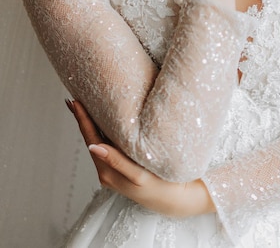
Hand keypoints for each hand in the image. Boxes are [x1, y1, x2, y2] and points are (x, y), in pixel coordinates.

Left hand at [67, 100, 214, 216]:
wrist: (182, 201)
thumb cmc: (163, 188)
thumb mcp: (139, 176)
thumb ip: (117, 161)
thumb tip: (93, 147)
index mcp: (108, 173)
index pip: (91, 140)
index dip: (82, 120)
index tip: (74, 102)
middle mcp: (107, 173)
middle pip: (91, 140)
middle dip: (83, 120)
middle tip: (74, 101)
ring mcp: (115, 172)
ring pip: (99, 143)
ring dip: (92, 126)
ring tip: (86, 108)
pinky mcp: (124, 169)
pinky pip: (109, 147)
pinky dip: (104, 133)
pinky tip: (106, 124)